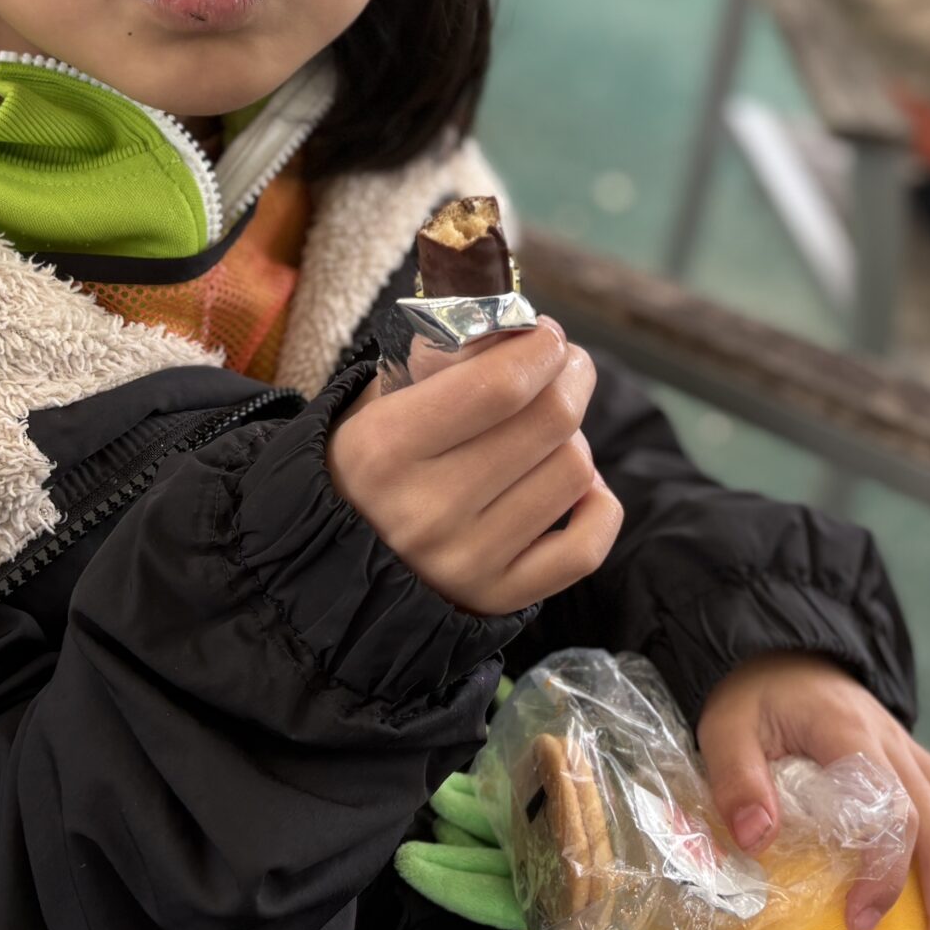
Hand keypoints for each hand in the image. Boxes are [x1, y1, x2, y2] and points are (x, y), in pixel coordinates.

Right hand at [328, 320, 623, 617]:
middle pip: (551, 421)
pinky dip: (597, 506)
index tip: (546, 334)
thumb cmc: (368, 461)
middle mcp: (427, 510)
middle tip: (564, 365)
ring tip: (545, 432)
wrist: (332, 561)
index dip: (541, 347)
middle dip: (572, 376)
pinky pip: (586, 547)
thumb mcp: (379, 397)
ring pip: (575, 473)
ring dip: (573, 438)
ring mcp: (466, 562)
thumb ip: (442, 359)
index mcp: (386, 448)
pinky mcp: (497, 599)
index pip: (500, 385)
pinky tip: (576, 486)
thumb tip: (518, 330)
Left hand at [698, 653, 929, 929]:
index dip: (884, 870)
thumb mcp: (727, 726)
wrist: (783, 649)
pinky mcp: (918, 762)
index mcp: (849, 732)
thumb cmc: (754, 696)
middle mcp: (894, 743)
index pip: (889, 807)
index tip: (861, 924)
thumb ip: (737, 778)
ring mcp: (912, 752)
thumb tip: (756, 838)